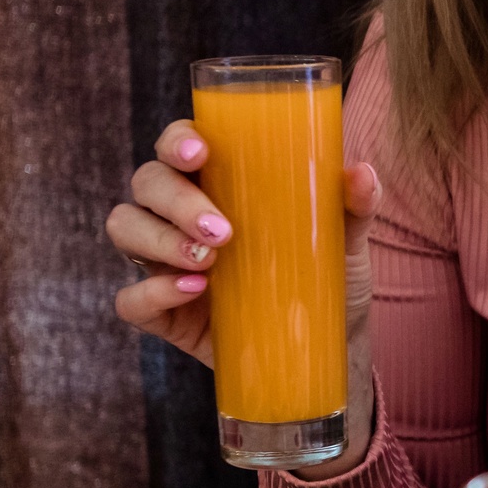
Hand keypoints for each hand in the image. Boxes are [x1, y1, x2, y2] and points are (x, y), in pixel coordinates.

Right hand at [107, 120, 383, 468]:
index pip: (178, 146)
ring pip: (125, 229)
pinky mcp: (163, 313)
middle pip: (147, 184)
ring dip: (159, 240)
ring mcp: (165, 263)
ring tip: (209, 261)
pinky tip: (193, 291)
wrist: (327, 345)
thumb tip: (362, 173)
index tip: (200, 153)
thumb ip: (354, 206)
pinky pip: (130, 299)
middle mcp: (179, 215)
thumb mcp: (346, 239)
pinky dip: (152, 293)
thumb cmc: (327, 274)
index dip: (177, 141)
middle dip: (176, 201)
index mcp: (216, 182)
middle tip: (223, 230)